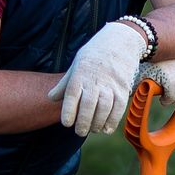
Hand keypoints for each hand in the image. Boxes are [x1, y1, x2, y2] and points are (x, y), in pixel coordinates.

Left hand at [47, 20, 146, 135]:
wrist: (120, 42)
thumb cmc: (94, 55)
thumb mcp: (76, 64)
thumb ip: (64, 84)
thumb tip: (51, 98)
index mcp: (80, 74)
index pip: (72, 95)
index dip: (69, 111)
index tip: (66, 123)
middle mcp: (95, 80)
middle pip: (88, 105)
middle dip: (83, 122)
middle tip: (79, 132)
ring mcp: (111, 85)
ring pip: (104, 108)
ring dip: (97, 123)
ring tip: (92, 130)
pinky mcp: (123, 89)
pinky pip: (118, 108)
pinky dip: (113, 121)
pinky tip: (106, 128)